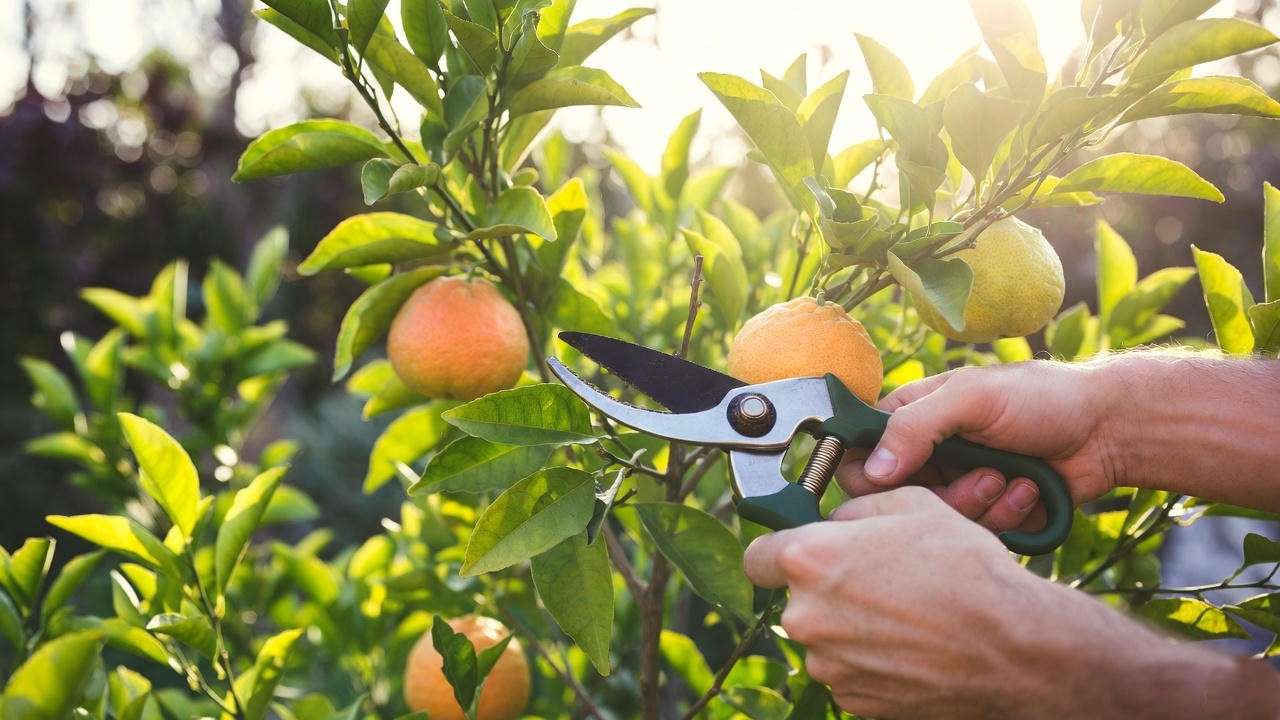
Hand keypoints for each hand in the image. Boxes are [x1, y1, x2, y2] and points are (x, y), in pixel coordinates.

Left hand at [742, 488, 1279, 718]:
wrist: (1013, 646)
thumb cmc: (966, 570)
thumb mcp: (910, 505)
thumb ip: (855, 509)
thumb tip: (833, 521)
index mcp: (810, 559)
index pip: (756, 557)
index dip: (778, 552)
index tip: (797, 553)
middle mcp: (806, 616)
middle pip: (795, 598)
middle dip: (826, 589)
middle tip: (875, 581)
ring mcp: (828, 665)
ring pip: (823, 637)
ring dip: (849, 626)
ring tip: (903, 613)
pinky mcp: (852, 701)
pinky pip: (848, 671)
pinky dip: (869, 659)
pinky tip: (909, 644)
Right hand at [838, 361, 1119, 532]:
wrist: (1107, 430)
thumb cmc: (1041, 399)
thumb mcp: (972, 399)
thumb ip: (916, 427)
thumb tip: (870, 470)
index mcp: (911, 417)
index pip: (859, 454)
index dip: (871, 474)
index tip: (896, 481)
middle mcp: (927, 455)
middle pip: (896, 499)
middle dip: (940, 495)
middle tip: (980, 474)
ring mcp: (956, 486)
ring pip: (936, 522)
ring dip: (979, 504)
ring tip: (1011, 478)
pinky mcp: (986, 515)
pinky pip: (975, 535)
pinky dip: (1006, 515)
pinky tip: (1030, 491)